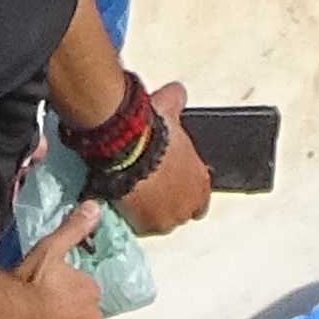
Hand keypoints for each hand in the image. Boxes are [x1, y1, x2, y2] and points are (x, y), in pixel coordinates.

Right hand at [10, 209, 107, 318]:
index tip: (49, 298)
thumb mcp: (50, 249)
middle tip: (45, 318)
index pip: (85, 296)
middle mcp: (96, 317)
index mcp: (91, 291)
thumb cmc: (30, 280)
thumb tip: (96, 206)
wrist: (12, 312)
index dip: (67, 299)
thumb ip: (73, 229)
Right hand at [113, 83, 214, 235]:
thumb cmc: (152, 130)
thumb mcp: (169, 109)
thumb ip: (176, 102)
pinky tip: (118, 197)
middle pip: (177, 211)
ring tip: (130, 191)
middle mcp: (186, 207)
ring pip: (155, 219)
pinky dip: (127, 213)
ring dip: (146, 209)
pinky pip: (133, 223)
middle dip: (164, 200)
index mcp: (200, 184)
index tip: (170, 180)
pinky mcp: (139, 226)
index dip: (183, 188)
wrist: (126, 147)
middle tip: (146, 183)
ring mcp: (163, 220)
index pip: (200, 198)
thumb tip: (176, 92)